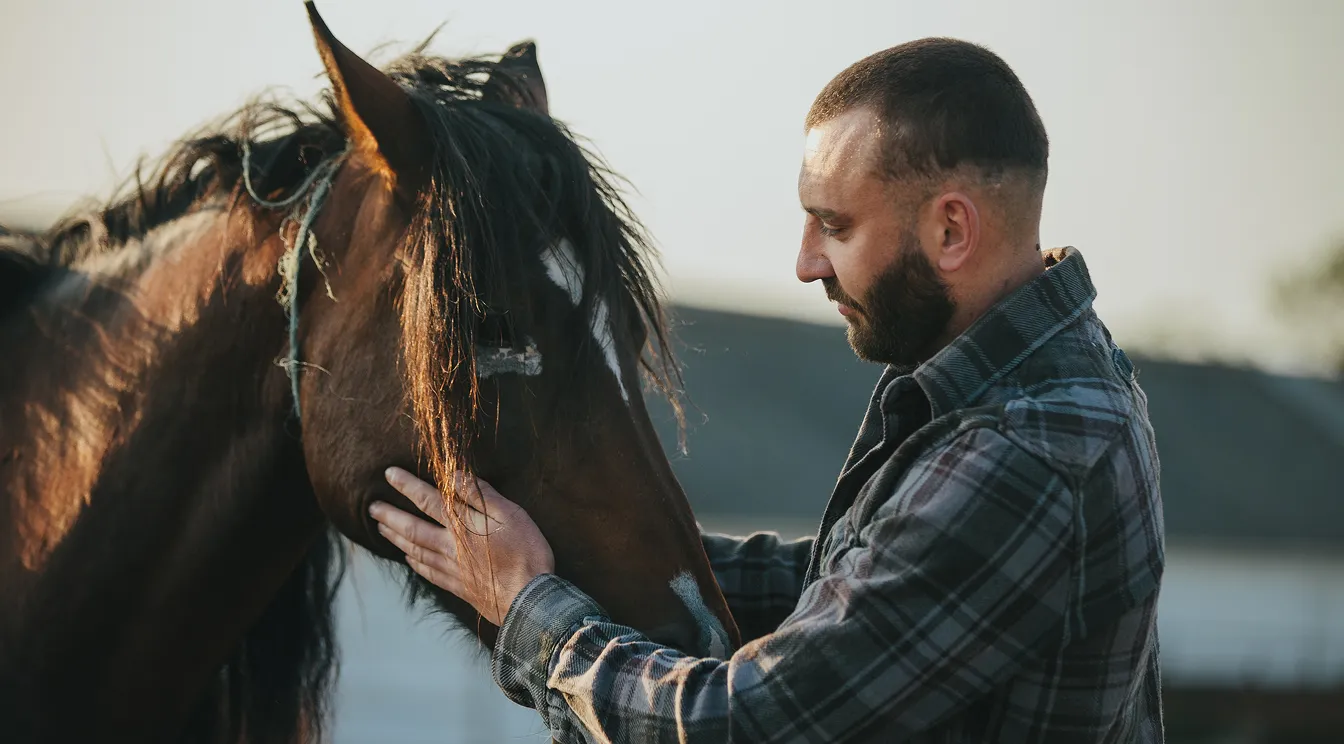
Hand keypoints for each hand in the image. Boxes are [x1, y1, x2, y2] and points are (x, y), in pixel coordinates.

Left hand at [370, 467, 554, 626]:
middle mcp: (450, 547)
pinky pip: (428, 572)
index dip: (408, 486)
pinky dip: (414, 563)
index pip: (429, 500)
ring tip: (381, 528)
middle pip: (412, 529)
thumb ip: (481, 495)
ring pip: (415, 550)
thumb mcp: (511, 515)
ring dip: (395, 538)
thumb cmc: (525, 552)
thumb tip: (454, 476)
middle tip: (372, 507)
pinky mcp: (458, 586)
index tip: (389, 475)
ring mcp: (452, 569)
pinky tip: (408, 559)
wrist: (528, 599)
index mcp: (462, 526)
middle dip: (391, 516)